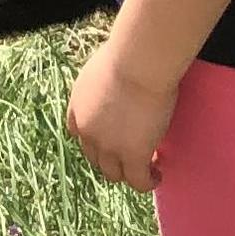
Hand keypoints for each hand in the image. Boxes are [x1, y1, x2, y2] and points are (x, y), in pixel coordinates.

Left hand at [66, 41, 176, 192]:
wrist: (138, 64)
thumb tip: (118, 80)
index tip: (108, 137)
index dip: (93, 138)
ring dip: (127, 173)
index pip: (78, 132)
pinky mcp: (133, 157)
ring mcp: (108, 147)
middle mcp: (88, 131)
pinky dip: (147, 181)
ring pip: (113, 173)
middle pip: (94, 156)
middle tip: (130, 153)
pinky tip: (157, 175)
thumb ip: (103, 81)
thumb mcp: (102, 67)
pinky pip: (138, 181)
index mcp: (78, 106)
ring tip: (145, 169)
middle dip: (111, 157)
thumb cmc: (127, 54)